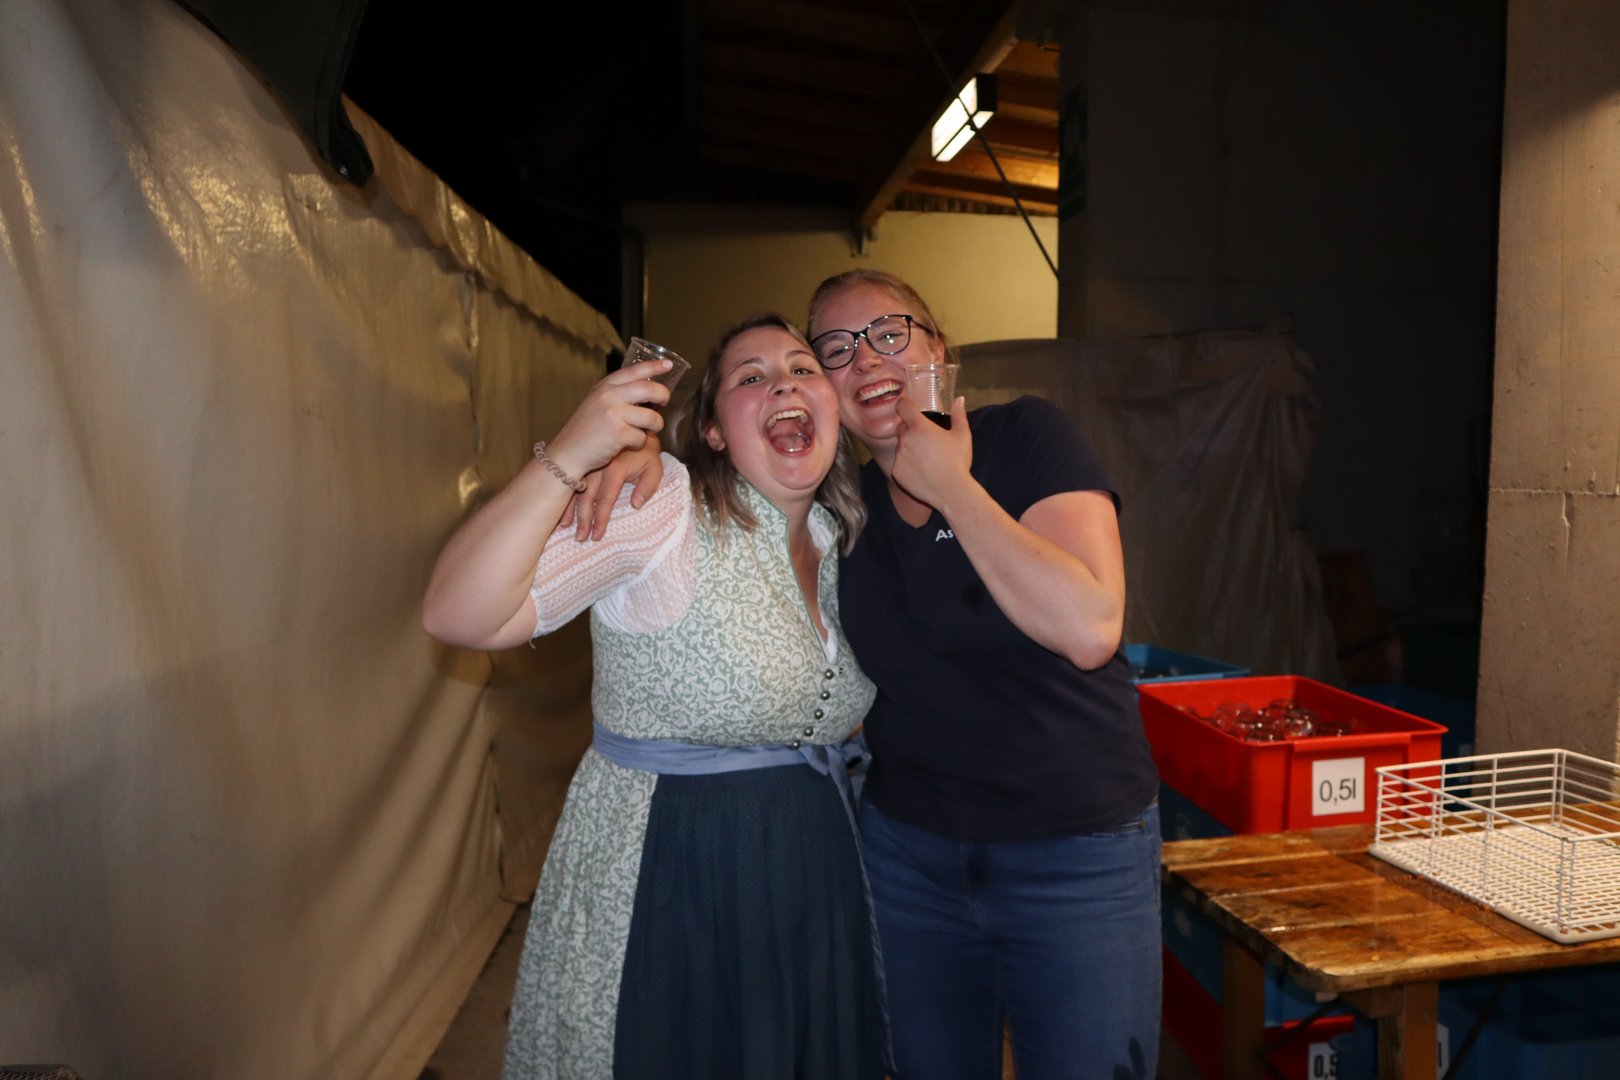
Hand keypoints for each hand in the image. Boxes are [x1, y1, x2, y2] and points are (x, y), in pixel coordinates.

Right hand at [544, 361, 671, 482]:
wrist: (567, 452)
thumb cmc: (585, 429)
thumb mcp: (596, 402)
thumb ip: (616, 393)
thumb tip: (647, 389)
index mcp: (605, 386)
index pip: (635, 370)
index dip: (654, 366)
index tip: (669, 365)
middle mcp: (609, 396)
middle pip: (650, 390)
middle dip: (663, 396)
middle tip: (664, 402)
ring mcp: (614, 414)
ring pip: (652, 417)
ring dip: (654, 426)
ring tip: (645, 430)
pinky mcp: (618, 434)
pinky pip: (642, 437)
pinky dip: (638, 443)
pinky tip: (627, 444)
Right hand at [567, 434, 665, 539]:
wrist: (636, 430)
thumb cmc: (646, 454)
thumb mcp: (655, 467)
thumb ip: (649, 486)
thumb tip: (636, 505)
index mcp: (615, 467)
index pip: (606, 498)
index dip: (601, 518)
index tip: (597, 535)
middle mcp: (599, 466)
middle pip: (587, 497)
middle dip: (583, 519)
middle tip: (581, 538)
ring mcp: (589, 464)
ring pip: (577, 490)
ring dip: (571, 510)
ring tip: (566, 527)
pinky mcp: (585, 464)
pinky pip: (573, 482)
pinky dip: (566, 497)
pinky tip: (562, 510)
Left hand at [889, 393, 971, 510]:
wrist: (951, 491)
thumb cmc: (958, 462)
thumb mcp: (962, 436)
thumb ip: (959, 415)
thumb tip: (959, 399)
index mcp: (919, 427)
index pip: (902, 406)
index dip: (904, 405)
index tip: (909, 408)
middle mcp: (905, 439)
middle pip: (901, 428)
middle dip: (910, 430)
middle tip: (926, 441)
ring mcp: (899, 456)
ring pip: (900, 447)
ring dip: (909, 449)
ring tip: (926, 460)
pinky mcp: (896, 472)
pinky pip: (899, 464)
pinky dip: (906, 466)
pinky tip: (921, 472)